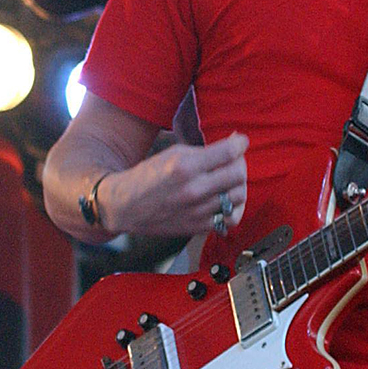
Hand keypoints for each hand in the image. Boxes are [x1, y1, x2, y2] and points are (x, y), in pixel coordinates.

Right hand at [103, 133, 248, 237]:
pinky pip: (231, 218)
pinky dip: (235, 208)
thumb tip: (234, 143)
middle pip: (238, 174)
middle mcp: (193, 189)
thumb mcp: (172, 153)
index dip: (240, 143)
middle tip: (234, 160)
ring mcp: (197, 211)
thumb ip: (204, 150)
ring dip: (238, 184)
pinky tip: (227, 200)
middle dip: (240, 162)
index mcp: (184, 166)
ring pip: (239, 196)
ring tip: (229, 180)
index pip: (229, 152)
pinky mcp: (198, 227)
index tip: (240, 142)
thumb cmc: (149, 176)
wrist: (126, 206)